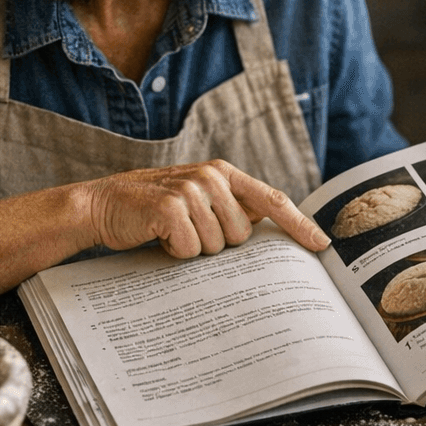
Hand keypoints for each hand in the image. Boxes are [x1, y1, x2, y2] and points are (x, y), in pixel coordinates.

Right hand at [83, 160, 330, 257]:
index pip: (273, 200)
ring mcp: (191, 190)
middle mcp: (212, 177)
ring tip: (171, 232)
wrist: (103, 205)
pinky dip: (174, 252)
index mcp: (224, 174)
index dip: (299, 224)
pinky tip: (159, 236)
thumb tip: (275, 228)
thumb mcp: (199, 201)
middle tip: (189, 232)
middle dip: (218, 245)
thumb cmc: (155, 210)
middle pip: (242, 236)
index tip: (321, 245)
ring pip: (217, 246)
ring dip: (193, 249)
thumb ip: (234, 208)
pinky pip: (190, 249)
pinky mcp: (169, 207)